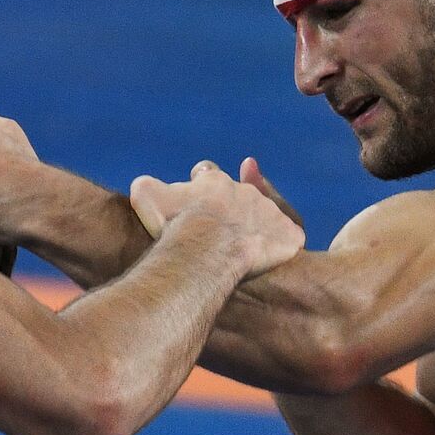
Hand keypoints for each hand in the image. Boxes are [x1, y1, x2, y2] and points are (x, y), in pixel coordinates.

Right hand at [129, 161, 304, 278]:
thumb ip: (146, 186)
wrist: (206, 247)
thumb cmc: (174, 224)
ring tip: (246, 248)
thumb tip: (144, 186)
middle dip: (231, 210)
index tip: (195, 196)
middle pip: (241, 195)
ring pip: (266, 217)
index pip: (208, 174)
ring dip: (257, 229)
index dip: (201, 183)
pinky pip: (290, 240)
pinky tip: (271, 260)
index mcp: (214, 182)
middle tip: (220, 231)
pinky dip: (282, 247)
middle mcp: (246, 192)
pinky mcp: (287, 237)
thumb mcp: (146, 196)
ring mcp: (269, 214)